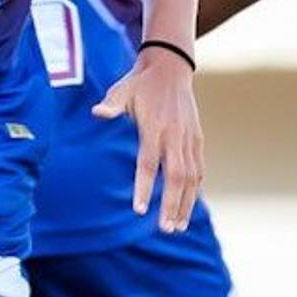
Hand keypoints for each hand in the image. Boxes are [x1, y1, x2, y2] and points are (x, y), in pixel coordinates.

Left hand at [91, 51, 204, 233]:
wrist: (171, 66)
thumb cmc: (140, 82)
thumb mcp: (122, 89)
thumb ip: (112, 104)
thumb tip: (97, 113)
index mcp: (155, 127)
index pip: (149, 163)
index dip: (144, 187)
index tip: (139, 210)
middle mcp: (175, 135)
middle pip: (176, 176)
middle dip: (173, 204)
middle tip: (166, 229)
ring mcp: (189, 138)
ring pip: (192, 177)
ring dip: (186, 203)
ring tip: (178, 227)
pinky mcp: (197, 138)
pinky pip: (199, 168)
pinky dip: (195, 189)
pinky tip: (189, 207)